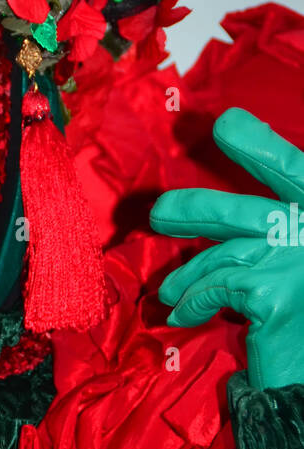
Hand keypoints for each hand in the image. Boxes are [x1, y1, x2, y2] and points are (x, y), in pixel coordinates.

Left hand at [150, 107, 303, 390]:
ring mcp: (297, 260)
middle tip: (158, 213)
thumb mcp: (295, 268)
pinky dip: (195, 303)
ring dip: (189, 273)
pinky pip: (215, 288)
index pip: (297, 170)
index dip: (262, 146)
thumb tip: (213, 214)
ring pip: (225, 252)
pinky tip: (184, 316)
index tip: (227, 122)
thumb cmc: (302, 325)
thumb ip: (272, 234)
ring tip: (168, 291)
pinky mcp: (271, 294)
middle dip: (198, 208)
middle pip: (251, 209)